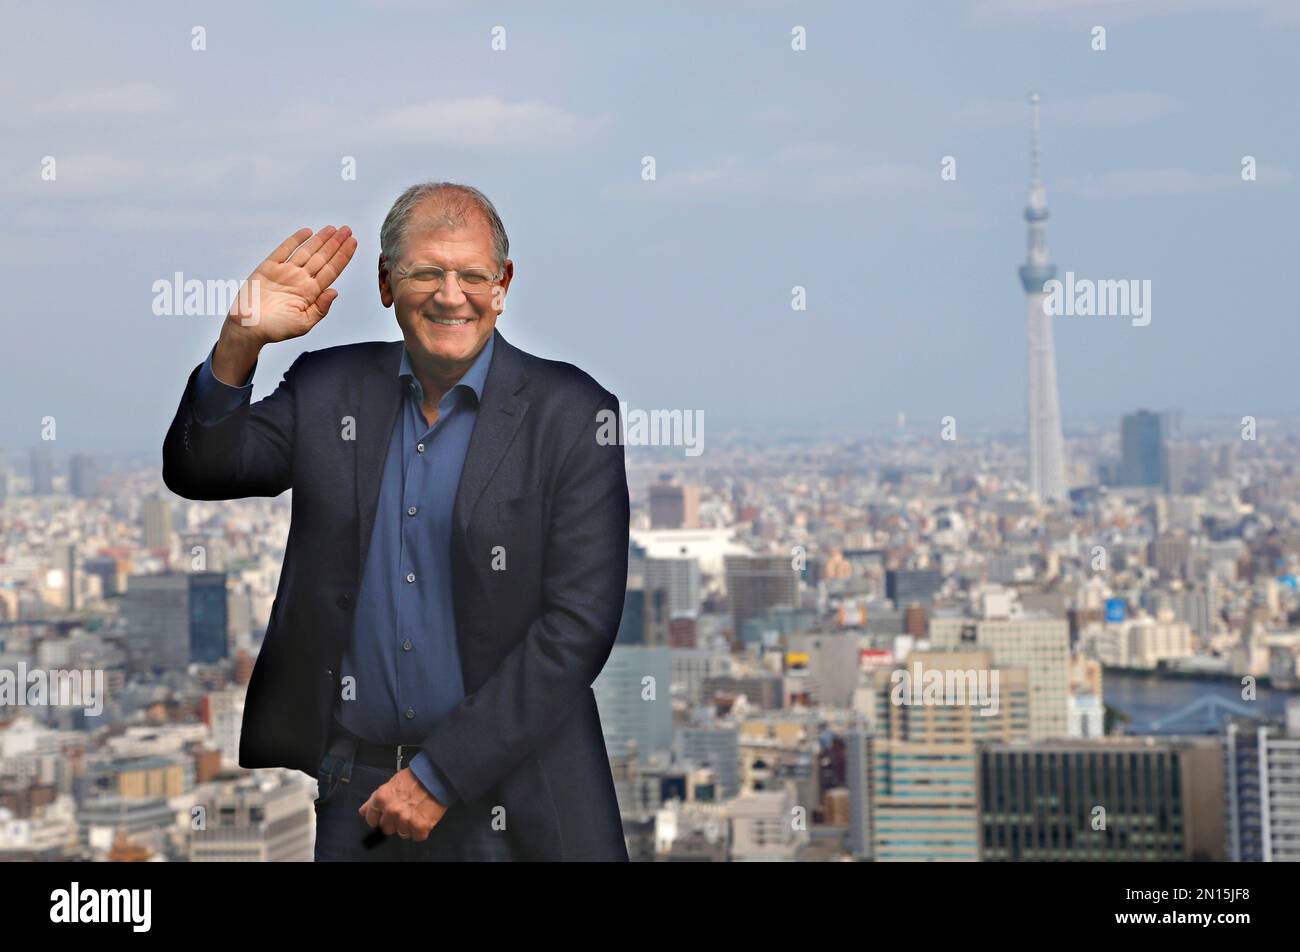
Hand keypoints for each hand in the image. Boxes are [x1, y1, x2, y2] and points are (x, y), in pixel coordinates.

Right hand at [225, 225, 357, 345]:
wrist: (249, 327)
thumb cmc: (276, 329)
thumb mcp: (304, 323)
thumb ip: (321, 308)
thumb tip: (335, 292)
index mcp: (311, 292)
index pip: (331, 270)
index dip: (343, 256)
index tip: (353, 243)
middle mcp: (301, 280)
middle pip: (322, 258)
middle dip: (335, 244)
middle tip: (347, 230)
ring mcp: (286, 272)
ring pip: (307, 251)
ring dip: (320, 239)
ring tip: (333, 228)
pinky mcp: (269, 267)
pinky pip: (284, 250)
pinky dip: (295, 240)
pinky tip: (307, 232)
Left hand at [357, 767, 447, 841]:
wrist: (437, 775)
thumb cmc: (416, 777)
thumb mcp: (391, 784)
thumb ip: (375, 799)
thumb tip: (364, 810)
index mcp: (381, 799)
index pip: (371, 819)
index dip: (379, 818)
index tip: (386, 816)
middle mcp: (392, 810)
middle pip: (387, 829)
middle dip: (395, 822)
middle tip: (405, 811)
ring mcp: (405, 819)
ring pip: (402, 833)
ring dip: (409, 826)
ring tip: (416, 812)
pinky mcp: (420, 826)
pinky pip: (417, 836)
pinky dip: (421, 830)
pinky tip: (423, 817)